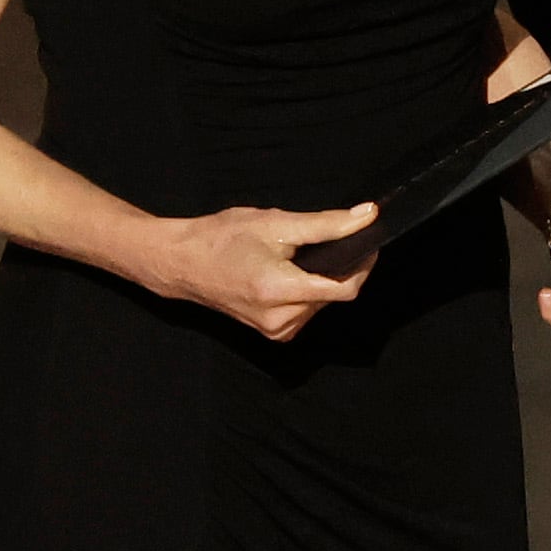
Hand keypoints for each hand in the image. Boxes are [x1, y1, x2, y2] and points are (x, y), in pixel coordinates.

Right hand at [137, 203, 377, 340]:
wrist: (182, 262)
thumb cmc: (222, 238)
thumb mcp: (276, 223)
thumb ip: (326, 224)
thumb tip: (367, 217)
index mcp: (280, 291)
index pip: (344, 289)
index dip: (363, 264)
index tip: (368, 242)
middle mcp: (281, 319)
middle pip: (334, 295)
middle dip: (338, 268)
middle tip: (319, 242)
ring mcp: (276, 330)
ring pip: (322, 303)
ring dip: (320, 279)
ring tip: (293, 256)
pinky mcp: (273, 333)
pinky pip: (306, 310)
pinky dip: (306, 290)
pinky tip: (287, 273)